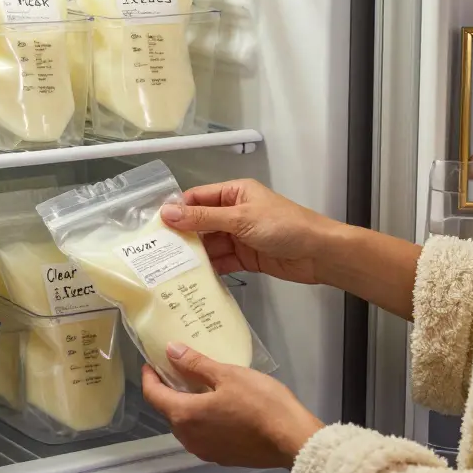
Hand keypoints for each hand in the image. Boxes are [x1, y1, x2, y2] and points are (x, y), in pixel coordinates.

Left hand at [141, 344, 323, 469]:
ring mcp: (206, 451)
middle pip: (169, 411)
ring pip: (186, 425)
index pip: (153, 396)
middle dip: (169, 390)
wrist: (292, 439)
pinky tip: (218, 407)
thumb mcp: (228, 375)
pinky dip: (202, 419)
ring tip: (199, 386)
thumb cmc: (261, 403)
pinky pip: (202, 435)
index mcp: (185, 415)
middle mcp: (189, 438)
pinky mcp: (222, 457)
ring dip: (186, 405)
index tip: (151, 363)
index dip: (149, 377)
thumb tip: (171, 351)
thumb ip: (196, 364)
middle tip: (178, 369)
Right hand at [161, 179, 330, 284]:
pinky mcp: (246, 257)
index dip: (176, 211)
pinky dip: (208, 269)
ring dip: (193, 255)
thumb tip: (167, 214)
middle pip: (200, 223)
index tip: (153, 227)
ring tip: (166, 269)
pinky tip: (190, 279)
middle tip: (154, 253)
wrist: (319, 254)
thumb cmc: (283, 226)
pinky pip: (221, 261)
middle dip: (181, 236)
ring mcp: (239, 236)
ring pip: (209, 244)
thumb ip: (203, 218)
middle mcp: (234, 212)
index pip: (197, 198)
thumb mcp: (240, 218)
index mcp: (234, 193)